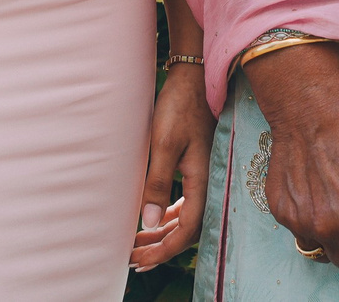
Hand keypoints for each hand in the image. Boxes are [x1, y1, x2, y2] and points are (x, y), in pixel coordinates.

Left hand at [133, 62, 215, 269]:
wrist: (190, 78)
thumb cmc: (178, 107)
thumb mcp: (163, 144)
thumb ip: (157, 184)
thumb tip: (147, 223)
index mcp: (202, 181)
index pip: (186, 230)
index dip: (164, 249)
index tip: (140, 260)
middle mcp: (206, 182)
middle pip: (186, 229)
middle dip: (159, 247)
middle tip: (133, 259)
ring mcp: (201, 175)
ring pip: (184, 217)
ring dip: (162, 233)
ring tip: (138, 244)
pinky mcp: (194, 167)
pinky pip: (184, 203)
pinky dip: (167, 216)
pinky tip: (152, 219)